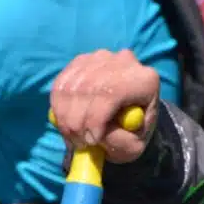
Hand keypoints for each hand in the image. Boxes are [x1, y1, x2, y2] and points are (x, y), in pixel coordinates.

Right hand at [50, 49, 160, 163]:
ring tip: (73, 137)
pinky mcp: (82, 60)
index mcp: (145, 80)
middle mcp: (124, 61)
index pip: (111, 92)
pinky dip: (58, 107)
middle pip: (88, 88)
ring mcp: (101, 57)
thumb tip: (100, 134)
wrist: (129, 116)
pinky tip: (67, 122)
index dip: (94, 118)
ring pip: (71, 87)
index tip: (90, 141)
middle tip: (77, 143)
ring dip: (65, 117)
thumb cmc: (133, 133)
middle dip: (76, 122)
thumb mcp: (134, 146)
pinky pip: (61, 84)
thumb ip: (121, 142)